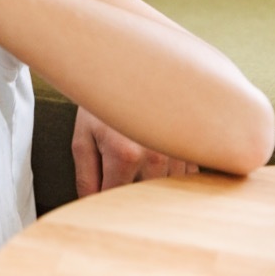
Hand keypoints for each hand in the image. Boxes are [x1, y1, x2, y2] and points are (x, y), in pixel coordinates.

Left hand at [71, 106, 197, 196]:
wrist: (129, 70)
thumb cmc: (101, 106)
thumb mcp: (83, 138)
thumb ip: (85, 177)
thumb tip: (90, 205)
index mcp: (125, 154)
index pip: (114, 198)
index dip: (102, 201)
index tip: (96, 196)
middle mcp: (157, 156)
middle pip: (142, 198)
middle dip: (126, 195)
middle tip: (114, 174)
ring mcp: (178, 152)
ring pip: (164, 191)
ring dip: (150, 185)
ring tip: (136, 157)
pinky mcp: (192, 148)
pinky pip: (184, 178)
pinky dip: (170, 177)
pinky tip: (156, 157)